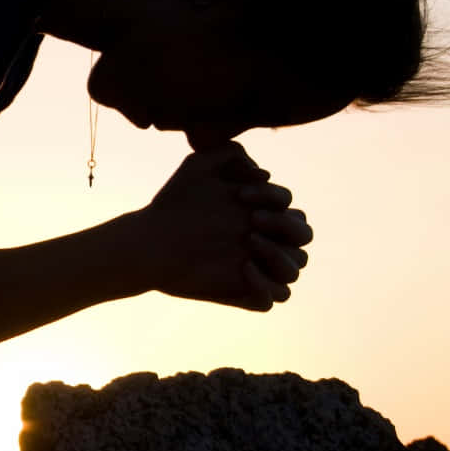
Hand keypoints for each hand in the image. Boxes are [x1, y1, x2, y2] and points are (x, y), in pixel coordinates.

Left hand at [135, 142, 312, 311]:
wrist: (146, 241)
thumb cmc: (173, 203)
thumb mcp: (198, 166)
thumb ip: (231, 152)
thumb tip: (264, 174)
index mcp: (259, 213)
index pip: (293, 208)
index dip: (275, 199)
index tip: (240, 195)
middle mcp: (262, 242)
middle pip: (304, 237)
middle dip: (285, 226)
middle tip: (252, 221)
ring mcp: (255, 269)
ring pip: (295, 269)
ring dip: (280, 256)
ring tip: (249, 245)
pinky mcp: (242, 293)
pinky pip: (275, 298)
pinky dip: (267, 286)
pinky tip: (243, 269)